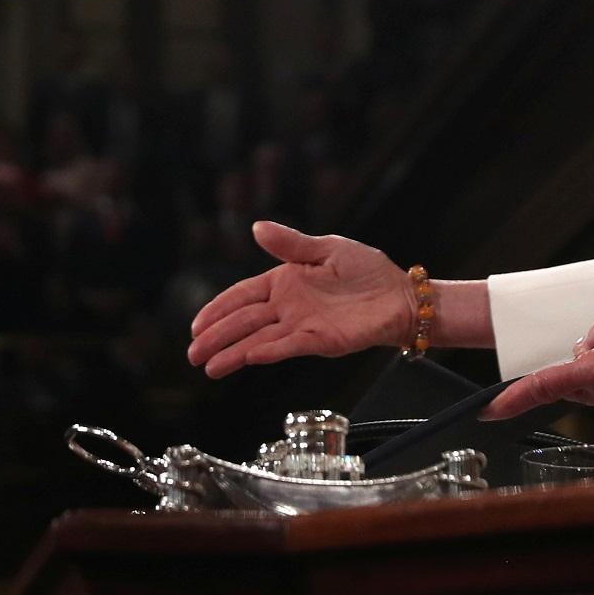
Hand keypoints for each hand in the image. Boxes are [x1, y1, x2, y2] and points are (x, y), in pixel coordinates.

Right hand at [186, 222, 410, 378]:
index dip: (218, 309)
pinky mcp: (320, 340)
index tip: (197, 324)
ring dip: (233, 353)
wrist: (401, 296)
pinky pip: (288, 347)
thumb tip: (257, 227)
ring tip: (209, 367)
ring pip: (259, 341)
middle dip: (216, 337)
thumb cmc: (368, 270)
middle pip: (243, 322)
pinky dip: (267, 353)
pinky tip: (247, 358)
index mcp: (285, 281)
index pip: (242, 296)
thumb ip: (292, 244)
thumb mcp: (328, 247)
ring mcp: (302, 325)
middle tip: (192, 353)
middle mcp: (288, 306)